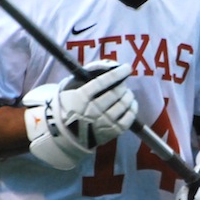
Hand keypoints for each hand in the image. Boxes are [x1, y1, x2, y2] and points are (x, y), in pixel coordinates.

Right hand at [23, 60, 137, 168]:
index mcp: (81, 98)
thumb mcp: (71, 87)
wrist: (66, 133)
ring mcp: (102, 123)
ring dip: (128, 96)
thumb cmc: (70, 105)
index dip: (117, 74)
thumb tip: (108, 66)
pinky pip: (127, 120)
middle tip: (122, 83)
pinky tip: (131, 104)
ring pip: (123, 106)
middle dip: (122, 85)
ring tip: (127, 93)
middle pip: (114, 94)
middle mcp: (92, 111)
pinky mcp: (110, 133)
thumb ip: (87, 75)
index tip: (127, 68)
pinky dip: (132, 109)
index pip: (102, 82)